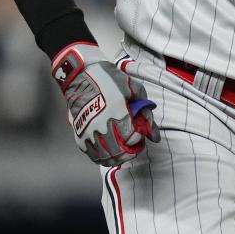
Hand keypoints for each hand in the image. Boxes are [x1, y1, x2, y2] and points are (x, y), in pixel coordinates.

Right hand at [51, 42, 159, 164]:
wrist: (80, 75)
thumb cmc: (109, 80)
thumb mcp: (134, 89)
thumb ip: (146, 113)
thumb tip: (154, 136)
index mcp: (118, 111)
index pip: (132, 138)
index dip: (140, 139)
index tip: (141, 134)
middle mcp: (102, 124)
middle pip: (120, 151)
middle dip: (131, 151)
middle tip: (135, 145)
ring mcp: (89, 131)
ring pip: (106, 156)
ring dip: (118, 157)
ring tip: (124, 151)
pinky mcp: (79, 134)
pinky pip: (92, 154)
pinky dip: (103, 158)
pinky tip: (110, 153)